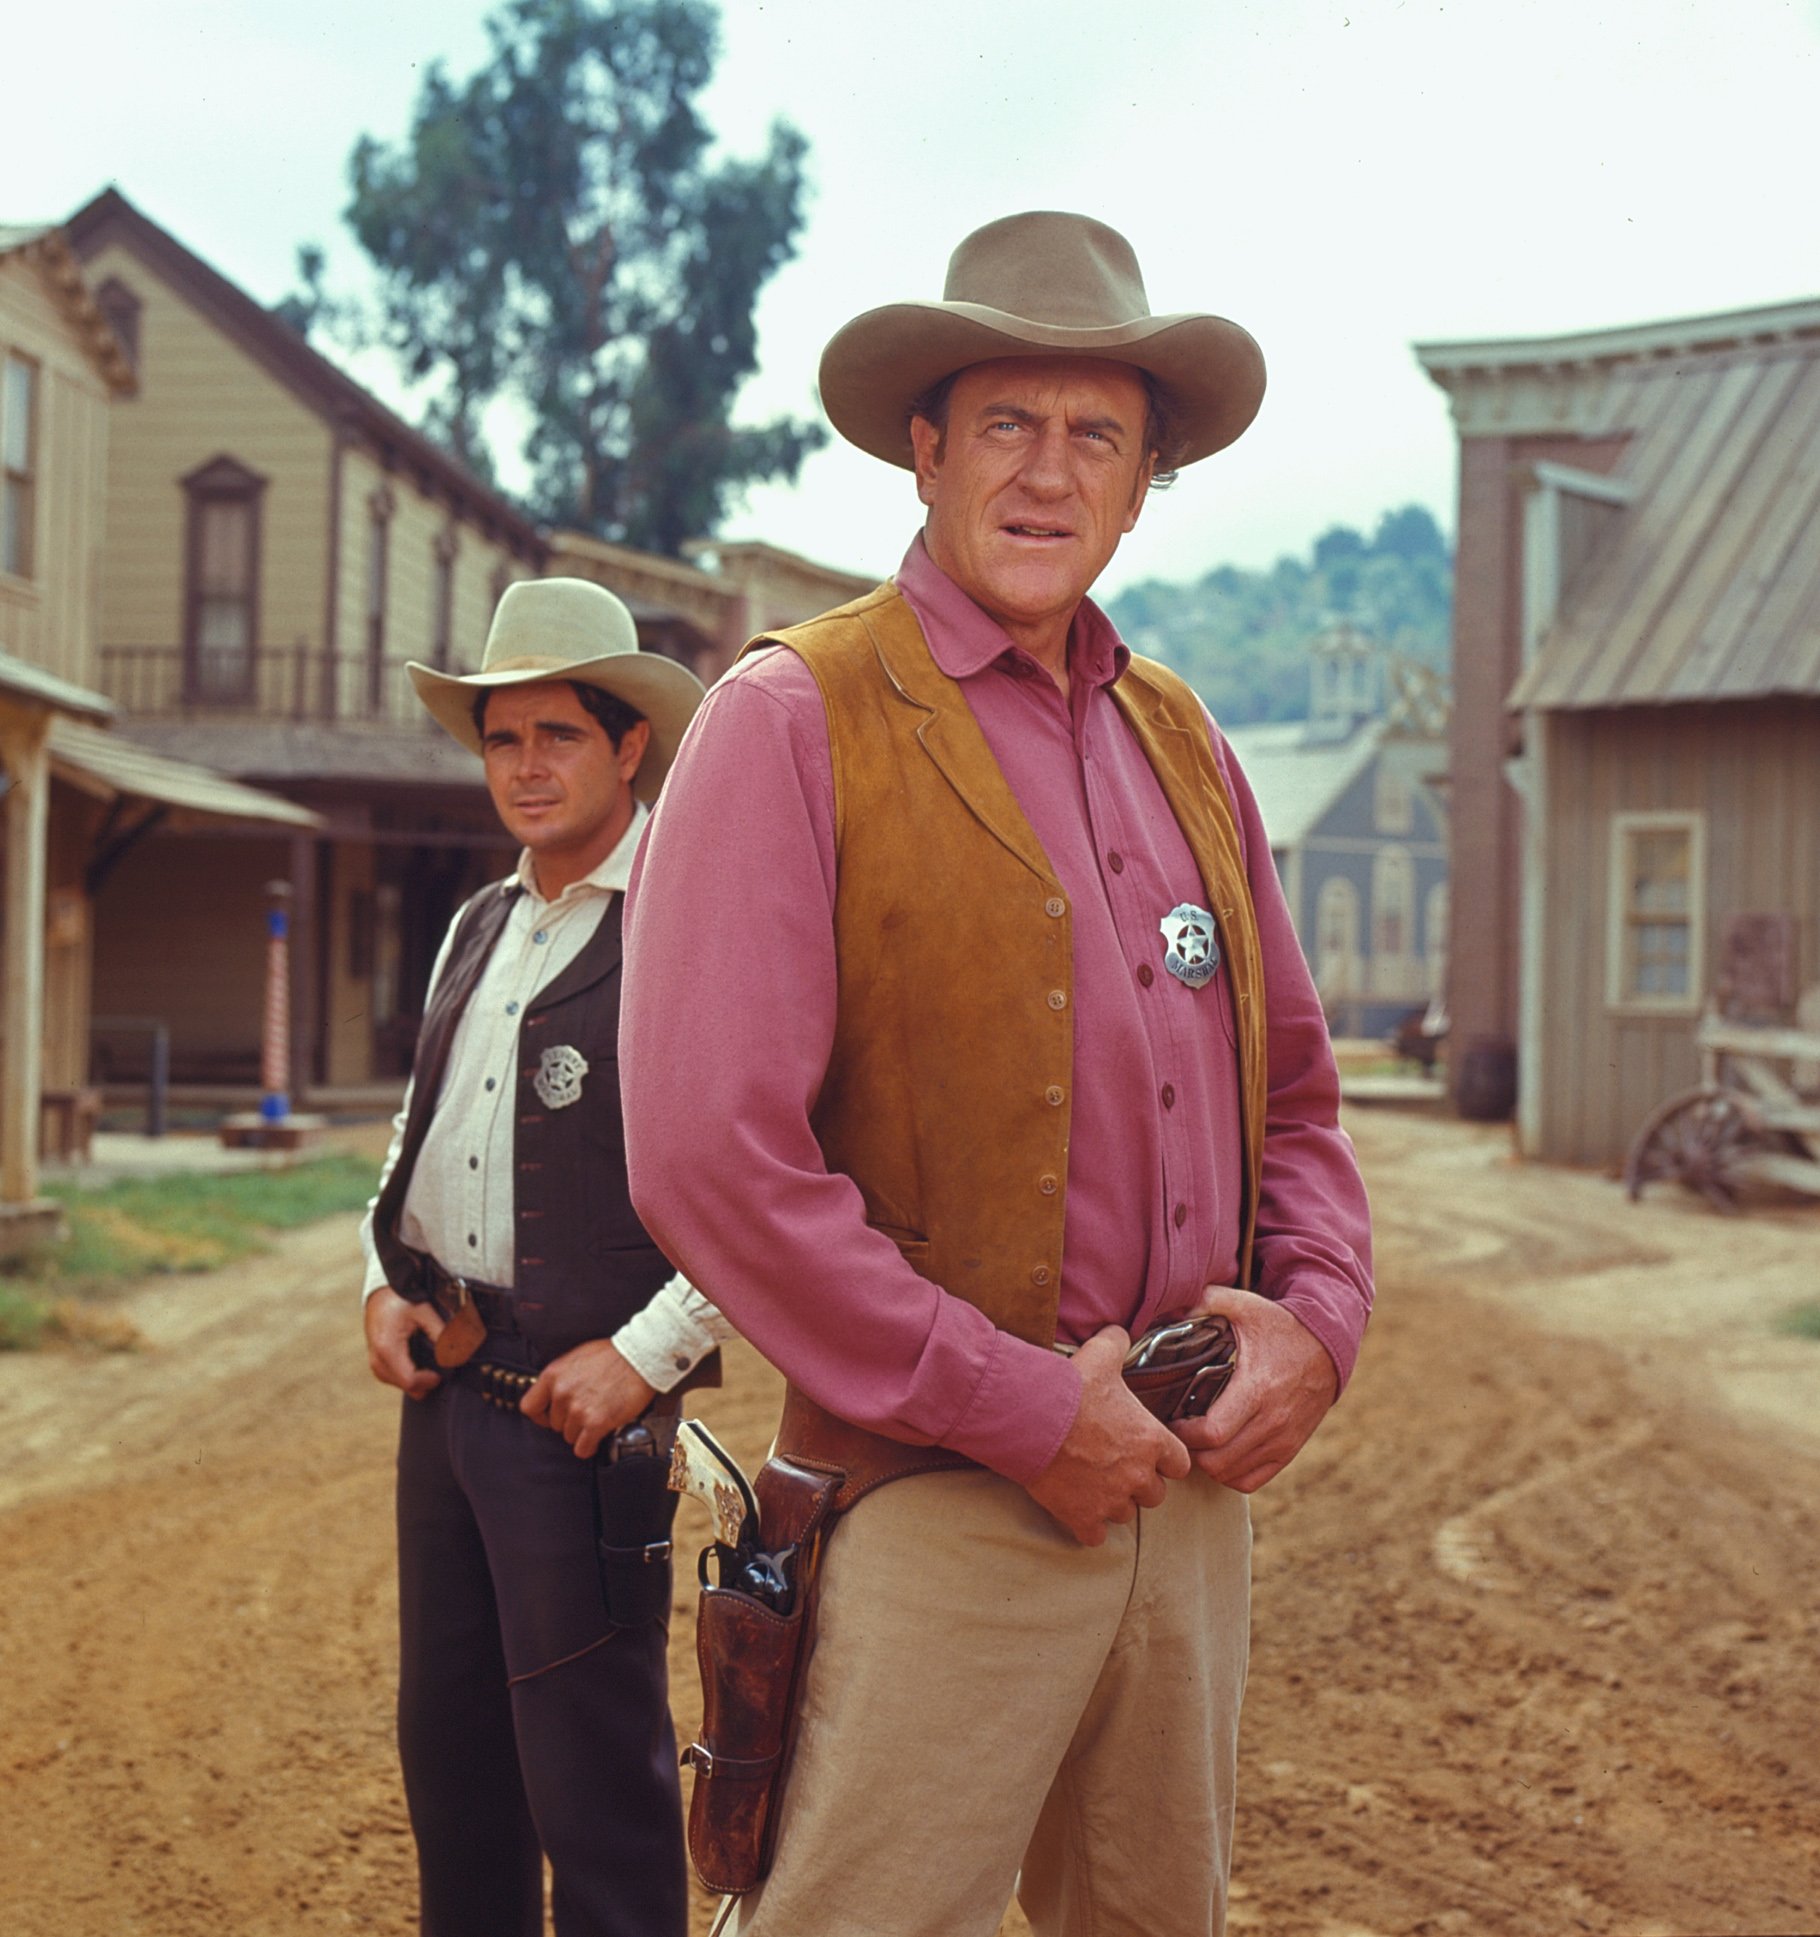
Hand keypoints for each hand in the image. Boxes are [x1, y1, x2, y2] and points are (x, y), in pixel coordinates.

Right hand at [363, 1286, 443, 1399]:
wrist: (380, 1292)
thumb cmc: (401, 1299)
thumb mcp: (425, 1312)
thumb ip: (440, 1333)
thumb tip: (456, 1353)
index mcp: (388, 1348)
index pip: (410, 1380)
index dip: (428, 1381)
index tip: (441, 1374)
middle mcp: (377, 1358)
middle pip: (405, 1386)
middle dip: (424, 1382)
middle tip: (439, 1371)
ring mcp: (374, 1361)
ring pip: (398, 1384)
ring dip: (416, 1380)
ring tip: (431, 1368)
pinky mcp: (376, 1360)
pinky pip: (392, 1377)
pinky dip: (406, 1375)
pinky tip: (419, 1366)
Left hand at [521, 1340, 655, 1459]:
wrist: (640, 1357)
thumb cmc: (612, 1355)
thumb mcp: (576, 1358)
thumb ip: (560, 1377)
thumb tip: (554, 1395)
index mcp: (553, 1375)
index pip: (529, 1407)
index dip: (541, 1415)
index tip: (550, 1417)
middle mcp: (562, 1392)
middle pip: (554, 1425)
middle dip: (568, 1422)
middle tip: (586, 1412)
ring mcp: (578, 1409)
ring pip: (569, 1437)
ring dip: (582, 1432)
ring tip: (596, 1418)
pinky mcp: (596, 1422)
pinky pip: (583, 1448)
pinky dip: (589, 1446)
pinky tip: (597, 1437)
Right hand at [1026, 1326, 1191, 1545]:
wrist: (1029, 1418)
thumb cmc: (1069, 1387)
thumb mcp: (1100, 1355)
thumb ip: (1117, 1342)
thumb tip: (1120, 1331)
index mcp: (1151, 1441)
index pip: (1180, 1465)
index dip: (1165, 1459)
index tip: (1147, 1451)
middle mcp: (1138, 1475)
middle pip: (1155, 1495)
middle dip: (1139, 1483)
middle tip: (1116, 1466)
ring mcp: (1110, 1500)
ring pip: (1126, 1515)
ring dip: (1113, 1503)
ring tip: (1092, 1483)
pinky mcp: (1082, 1517)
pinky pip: (1095, 1537)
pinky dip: (1087, 1526)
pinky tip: (1076, 1508)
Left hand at [1171, 1286, 1337, 1492]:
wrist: (1327, 1344)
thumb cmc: (1279, 1325)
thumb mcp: (1245, 1305)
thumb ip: (1206, 1300)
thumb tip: (1169, 1304)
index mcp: (1257, 1389)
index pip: (1211, 1433)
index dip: (1182, 1433)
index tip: (1170, 1418)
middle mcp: (1273, 1421)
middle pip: (1217, 1461)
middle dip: (1189, 1450)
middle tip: (1177, 1431)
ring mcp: (1284, 1439)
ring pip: (1232, 1474)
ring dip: (1207, 1463)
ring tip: (1195, 1441)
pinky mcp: (1290, 1449)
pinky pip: (1253, 1480)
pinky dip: (1230, 1474)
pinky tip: (1219, 1453)